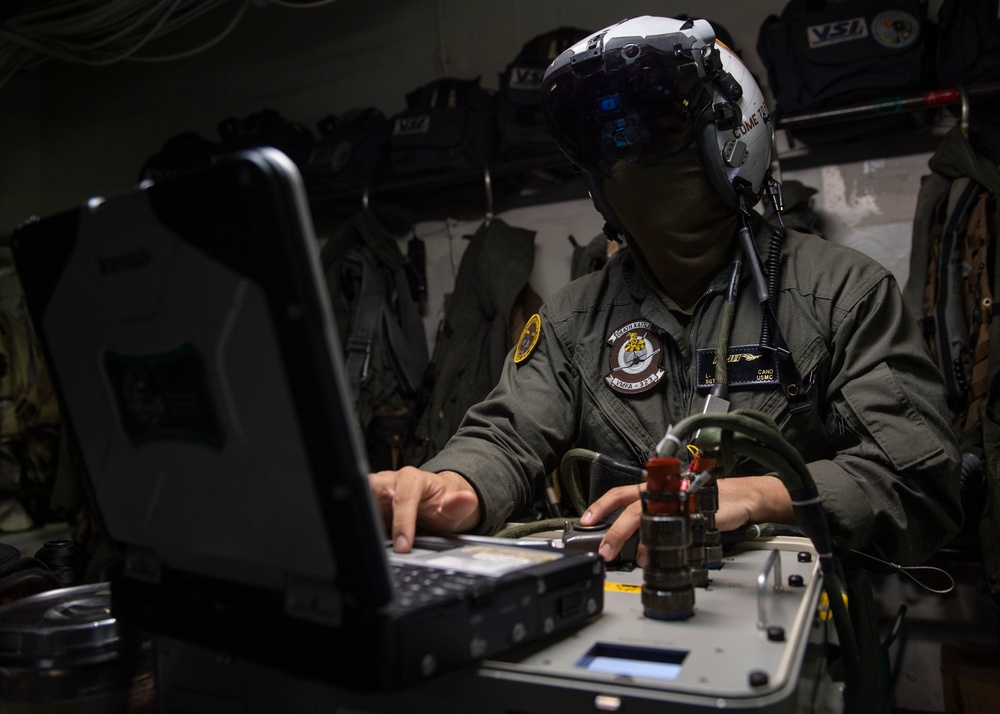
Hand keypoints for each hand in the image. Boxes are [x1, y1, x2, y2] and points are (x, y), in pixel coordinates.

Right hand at [368, 467, 480, 552]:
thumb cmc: (441, 503)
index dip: (402, 522)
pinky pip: (359, 514)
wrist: (434, 503)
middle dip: (367, 511)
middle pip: (370, 491)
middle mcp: (389, 481)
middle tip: (371, 539)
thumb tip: (468, 498)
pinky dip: (360, 527)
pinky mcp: (367, 505)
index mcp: (410, 478)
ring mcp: (375, 492)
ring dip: (360, 520)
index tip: (403, 545)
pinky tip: (363, 542)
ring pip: (359, 500)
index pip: (402, 499)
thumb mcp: (453, 508)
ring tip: (365, 544)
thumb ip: (459, 505)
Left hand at [578, 475, 794, 562]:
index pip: (620, 494)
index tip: (585, 520)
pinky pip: (676, 525)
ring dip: (638, 538)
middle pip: (631, 507)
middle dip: (614, 529)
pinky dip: (665, 540)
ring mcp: (678, 501)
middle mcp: (662, 493)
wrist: (740, 497)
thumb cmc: (704, 502)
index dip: (601, 505)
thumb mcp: (672, 509)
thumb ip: (652, 523)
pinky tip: (658, 552)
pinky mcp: (695, 511)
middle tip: (604, 549)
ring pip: (650, 515)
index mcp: (652, 490)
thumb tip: (630, 546)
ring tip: (631, 558)